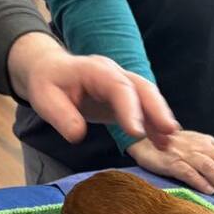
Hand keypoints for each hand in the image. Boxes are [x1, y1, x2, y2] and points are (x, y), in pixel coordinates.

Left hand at [7, 32, 177, 149]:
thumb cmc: (47, 83)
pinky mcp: (124, 99)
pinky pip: (144, 108)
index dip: (130, 109)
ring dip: (160, 118)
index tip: (136, 133)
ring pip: (148, 97)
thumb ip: (61, 116)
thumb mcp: (44, 99)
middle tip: (168, 132)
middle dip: (157, 110)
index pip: (118, 88)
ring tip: (169, 142)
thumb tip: (77, 136)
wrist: (50, 71)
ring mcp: (122, 85)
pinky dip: (154, 124)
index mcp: (96, 70)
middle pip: (142, 88)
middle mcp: (115, 74)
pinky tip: (161, 142)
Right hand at [126, 131, 213, 198]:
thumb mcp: (194, 146)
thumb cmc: (171, 147)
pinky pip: (188, 172)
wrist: (144, 139)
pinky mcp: (171, 162)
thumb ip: (211, 156)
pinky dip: (200, 181)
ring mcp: (185, 153)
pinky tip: (209, 191)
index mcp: (207, 141)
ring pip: (209, 166)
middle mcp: (199, 145)